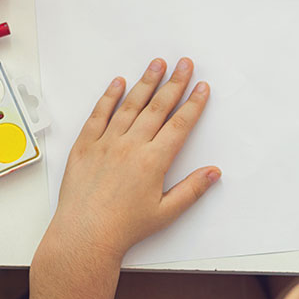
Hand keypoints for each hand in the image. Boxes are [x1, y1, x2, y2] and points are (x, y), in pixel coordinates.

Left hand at [52, 57, 218, 256]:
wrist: (85, 234)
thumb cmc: (124, 228)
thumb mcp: (166, 213)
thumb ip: (191, 189)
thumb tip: (213, 172)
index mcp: (153, 162)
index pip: (179, 125)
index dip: (193, 104)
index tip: (201, 87)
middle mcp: (131, 146)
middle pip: (157, 108)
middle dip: (174, 83)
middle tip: (184, 64)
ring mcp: (106, 143)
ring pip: (130, 105)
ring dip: (146, 83)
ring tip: (157, 64)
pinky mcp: (85, 146)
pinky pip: (98, 115)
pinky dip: (109, 97)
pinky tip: (118, 83)